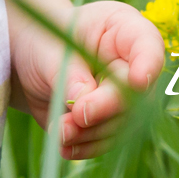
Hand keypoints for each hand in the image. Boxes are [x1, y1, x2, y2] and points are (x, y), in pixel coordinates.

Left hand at [6, 0, 165, 161]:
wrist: (31, 60)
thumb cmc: (44, 41)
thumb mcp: (49, 48)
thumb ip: (67, 73)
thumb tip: (82, 101)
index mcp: (124, 30)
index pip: (148, 45)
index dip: (147, 64)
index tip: (137, 81)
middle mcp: (131, 65)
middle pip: (135, 92)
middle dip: (106, 108)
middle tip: (77, 115)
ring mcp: (123, 96)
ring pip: (121, 123)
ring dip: (91, 132)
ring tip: (60, 131)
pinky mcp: (108, 122)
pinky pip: (106, 140)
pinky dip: (87, 147)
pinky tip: (65, 147)